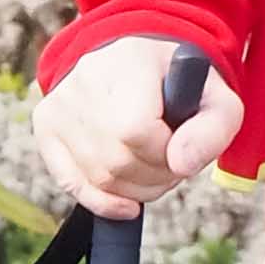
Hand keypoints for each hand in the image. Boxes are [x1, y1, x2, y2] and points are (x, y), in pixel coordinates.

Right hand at [35, 34, 240, 220]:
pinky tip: (125, 204)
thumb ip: (212, 132)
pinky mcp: (46, 123)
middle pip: (116, 160)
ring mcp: (61, 101)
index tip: (180, 146)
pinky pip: (69, 182)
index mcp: (131, 60)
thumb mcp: (217, 100)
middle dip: (155, 177)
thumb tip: (181, 165)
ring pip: (97, 176)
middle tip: (172, 162)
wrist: (138, 59)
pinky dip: (102, 202)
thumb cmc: (182, 85)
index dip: (164, 154)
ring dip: (135, 190)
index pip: (136, 130)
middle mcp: (86, 77)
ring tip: (153, 167)